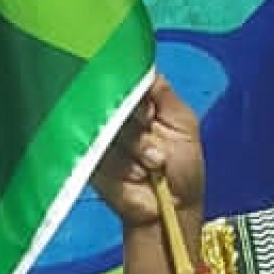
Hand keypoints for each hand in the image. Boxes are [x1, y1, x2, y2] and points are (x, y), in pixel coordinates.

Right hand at [91, 74, 205, 231]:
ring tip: (153, 165)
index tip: (150, 113)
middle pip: (114, 99)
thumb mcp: (184, 123)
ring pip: (108, 125)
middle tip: (155, 143)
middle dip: (138, 123)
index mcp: (141, 102)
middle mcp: (119, 115)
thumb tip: (143, 65)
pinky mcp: (89, 158)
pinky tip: (136, 176)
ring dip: (136, 148)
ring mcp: (102, 136)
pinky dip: (121, 165)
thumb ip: (163, 92)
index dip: (137, 92)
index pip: (129, 79)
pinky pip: (98, 150)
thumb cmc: (183, 167)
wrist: (170, 209)